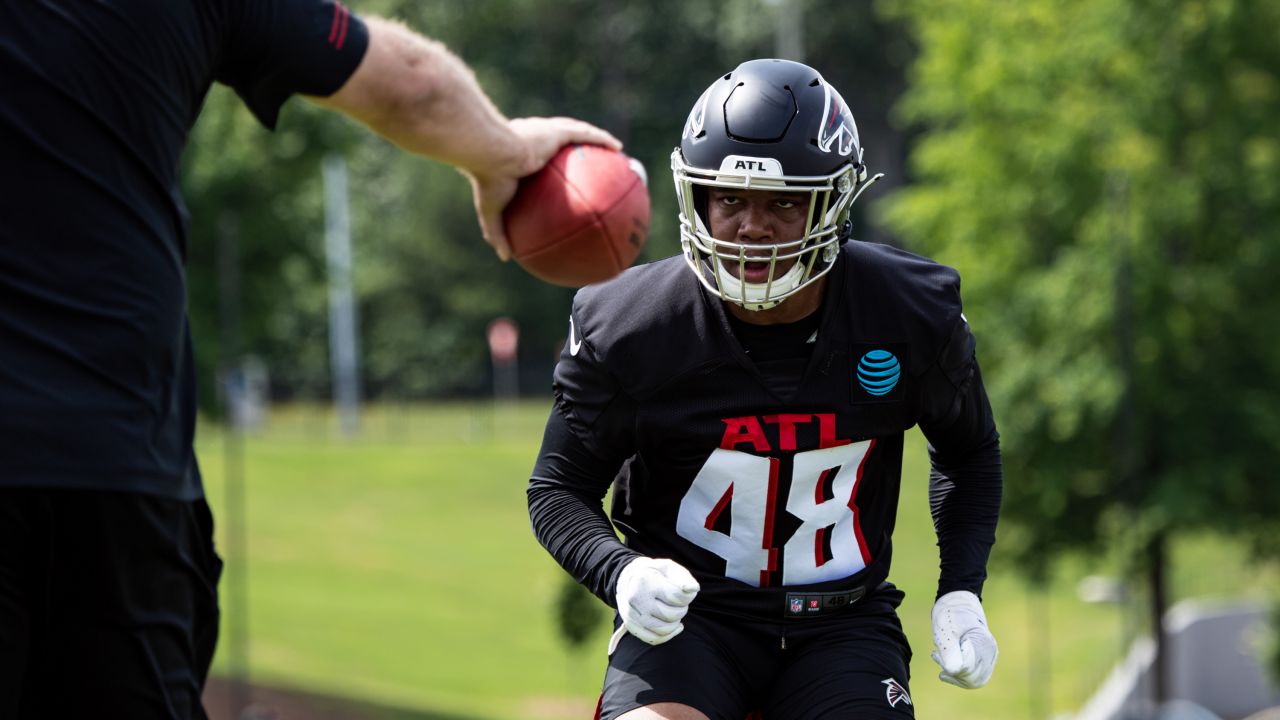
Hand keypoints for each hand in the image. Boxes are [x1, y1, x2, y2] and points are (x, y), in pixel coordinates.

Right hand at [468, 117, 621, 260]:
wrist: (491, 154)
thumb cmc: (489, 180)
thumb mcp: (491, 211)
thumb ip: (498, 233)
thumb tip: (504, 258)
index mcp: (520, 153)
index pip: (542, 158)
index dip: (555, 163)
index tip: (568, 177)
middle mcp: (535, 137)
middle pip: (564, 142)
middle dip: (579, 149)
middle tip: (595, 163)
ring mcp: (547, 132)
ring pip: (578, 133)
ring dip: (595, 140)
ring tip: (615, 150)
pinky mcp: (555, 131)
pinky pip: (586, 135)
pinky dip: (602, 139)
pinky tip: (619, 147)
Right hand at [610, 557, 698, 651]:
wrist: (628, 578)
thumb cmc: (655, 573)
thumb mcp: (669, 568)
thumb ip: (684, 578)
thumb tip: (694, 589)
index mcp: (645, 580)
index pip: (677, 596)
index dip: (688, 596)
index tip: (686, 591)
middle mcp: (635, 599)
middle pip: (672, 615)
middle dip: (682, 609)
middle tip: (680, 602)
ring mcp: (631, 614)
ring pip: (664, 630)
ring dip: (676, 623)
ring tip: (675, 612)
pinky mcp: (631, 626)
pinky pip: (654, 639)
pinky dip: (668, 635)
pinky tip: (674, 626)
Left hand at [931, 590, 997, 688]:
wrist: (958, 603)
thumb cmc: (950, 615)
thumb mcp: (945, 631)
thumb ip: (949, 651)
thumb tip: (953, 671)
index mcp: (982, 644)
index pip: (966, 669)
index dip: (949, 667)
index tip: (936, 654)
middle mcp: (991, 652)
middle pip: (973, 679)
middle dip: (952, 673)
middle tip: (936, 656)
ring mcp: (990, 656)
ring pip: (975, 680)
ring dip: (956, 675)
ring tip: (940, 658)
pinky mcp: (986, 658)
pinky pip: (975, 675)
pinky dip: (961, 673)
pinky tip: (948, 661)